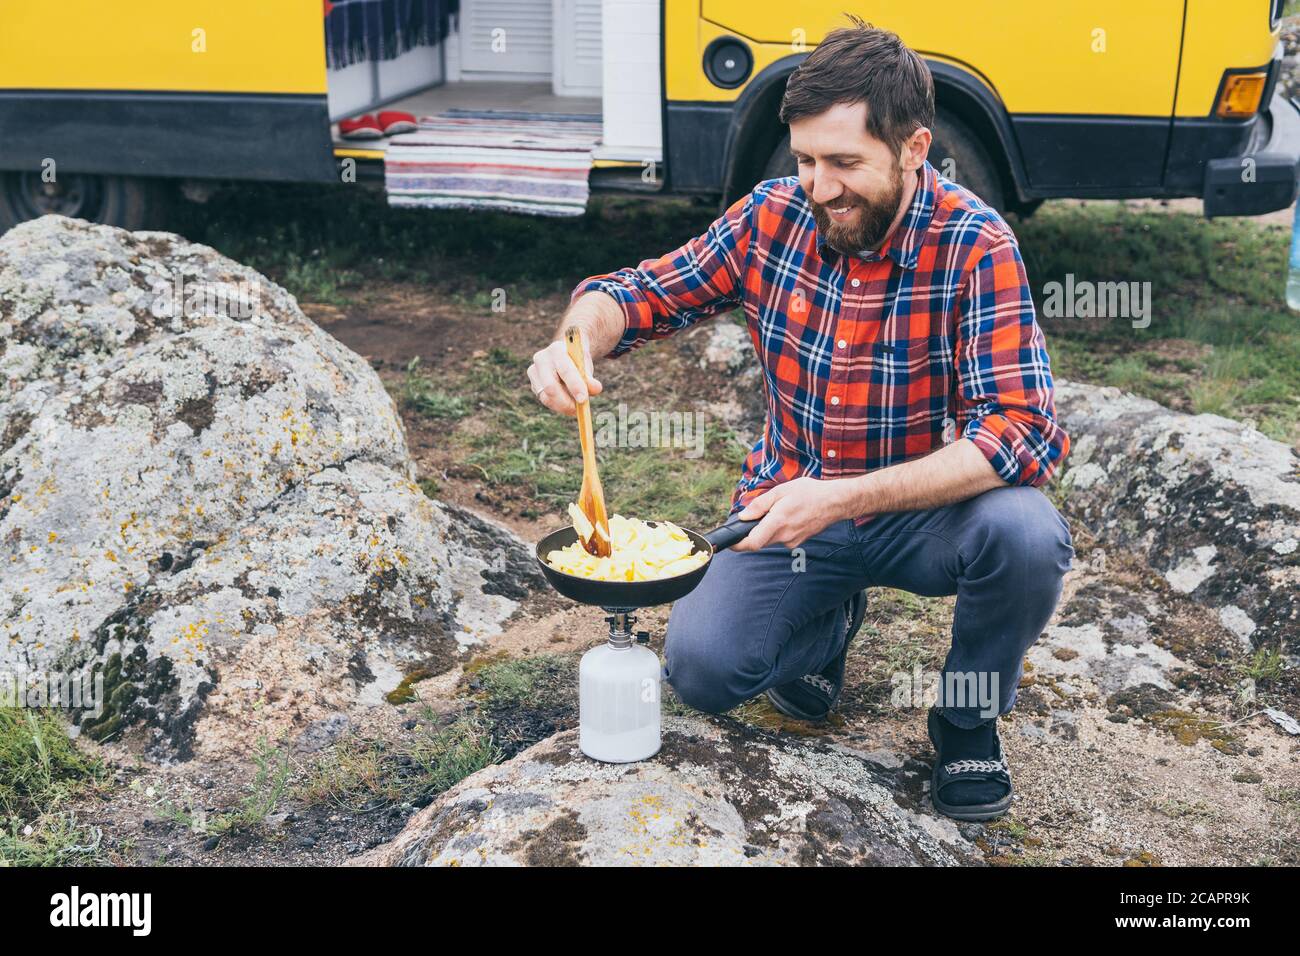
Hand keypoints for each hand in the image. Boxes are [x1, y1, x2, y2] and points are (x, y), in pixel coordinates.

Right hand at [527, 332, 602, 415]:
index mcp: (557, 350)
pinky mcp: (533, 384)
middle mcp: (541, 359)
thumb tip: (596, 389)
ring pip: (546, 397)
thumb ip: (590, 378)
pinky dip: (558, 406)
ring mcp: (534, 372)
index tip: (583, 399)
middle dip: (565, 401)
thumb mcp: (586, 366)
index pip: (565, 370)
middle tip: (578, 410)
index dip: (575, 386)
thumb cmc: (577, 361)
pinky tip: (567, 405)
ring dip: (562, 406)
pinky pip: (545, 400)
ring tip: (575, 408)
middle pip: (550, 386)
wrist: (564, 356)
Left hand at [730, 477, 857, 551]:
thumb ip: (760, 504)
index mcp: (778, 521)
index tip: (730, 543)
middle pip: (758, 542)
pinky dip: (777, 530)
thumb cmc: (810, 493)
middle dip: (751, 533)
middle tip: (752, 519)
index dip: (738, 545)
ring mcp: (792, 541)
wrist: (835, 502)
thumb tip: (744, 515)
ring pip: (770, 540)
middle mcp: (785, 535)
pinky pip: (781, 539)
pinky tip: (786, 516)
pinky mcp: (798, 542)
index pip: (752, 543)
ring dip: (765, 530)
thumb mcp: (781, 491)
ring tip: (776, 512)